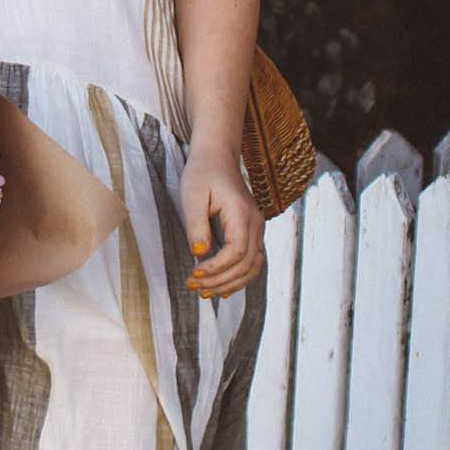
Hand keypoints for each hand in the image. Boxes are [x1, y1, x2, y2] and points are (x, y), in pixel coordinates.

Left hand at [181, 155, 265, 299]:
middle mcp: (255, 222)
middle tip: (194, 286)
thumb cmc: (202, 173)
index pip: (237, 251)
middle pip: (247, 264)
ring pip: (253, 267)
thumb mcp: (192, 195)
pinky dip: (239, 278)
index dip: (216, 268)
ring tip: (204, 292)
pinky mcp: (252, 232)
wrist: (217, 157)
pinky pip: (252, 261)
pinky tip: (222, 287)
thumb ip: (196, 225)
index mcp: (241, 212)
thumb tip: (200, 254)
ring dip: (230, 283)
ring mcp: (257, 228)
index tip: (194, 273)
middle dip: (220, 281)